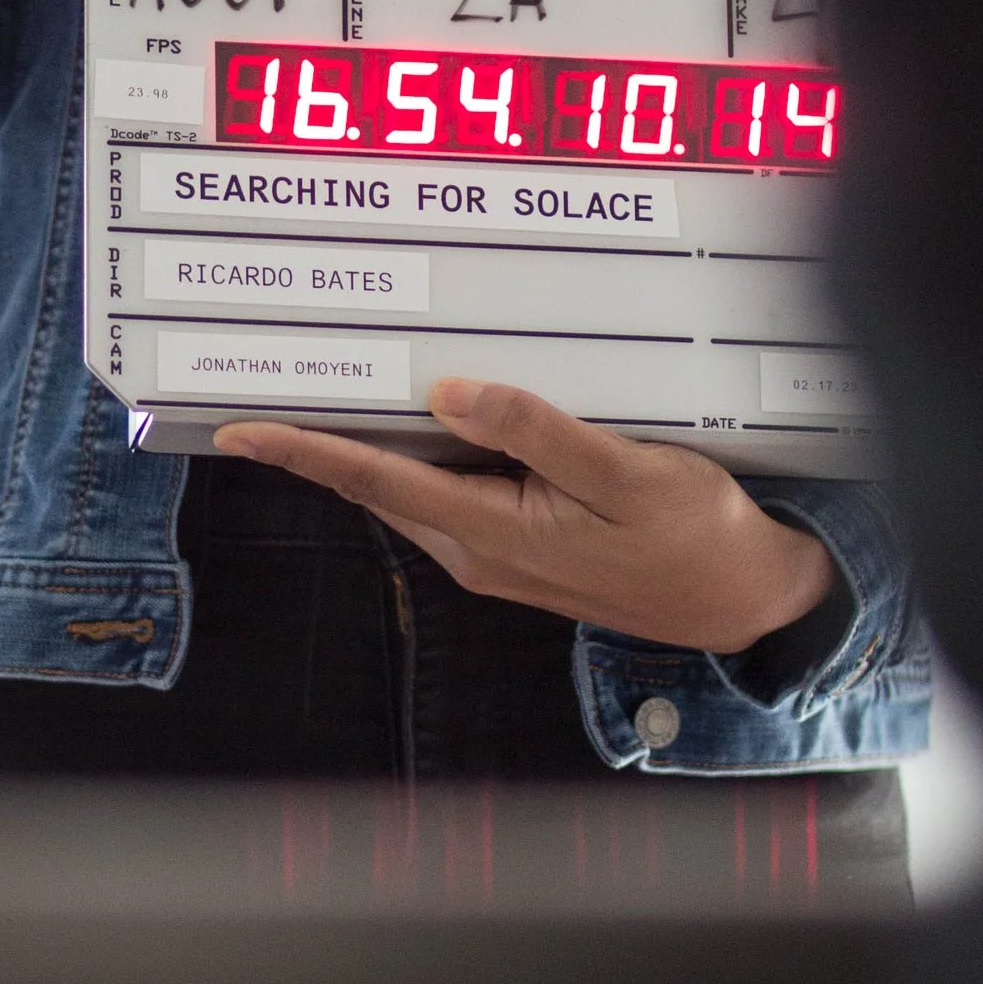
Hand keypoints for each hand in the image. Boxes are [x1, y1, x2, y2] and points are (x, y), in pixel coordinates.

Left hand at [212, 379, 838, 653]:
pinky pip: (450, 491)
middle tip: (270, 386)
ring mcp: (497, 553)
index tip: (240, 428)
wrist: (742, 597)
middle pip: (379, 483)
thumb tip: (452, 395)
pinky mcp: (520, 546)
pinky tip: (425, 417)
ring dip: (369, 445)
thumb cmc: (694, 536)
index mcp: (491, 533)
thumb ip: (536, 433)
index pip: (376, 478)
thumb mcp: (624, 476)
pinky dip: (423, 453)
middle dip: (320, 441)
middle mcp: (478, 550)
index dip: (304, 450)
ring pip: (412, 486)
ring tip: (326, 392)